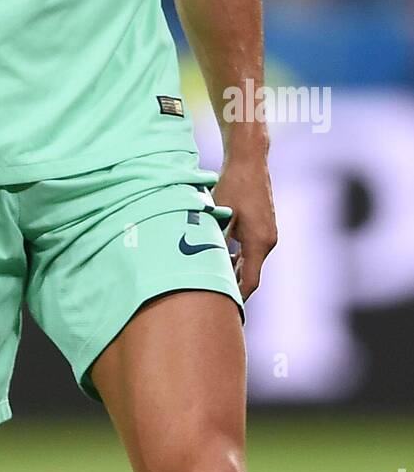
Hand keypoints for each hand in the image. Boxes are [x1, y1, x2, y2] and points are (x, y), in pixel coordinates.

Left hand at [213, 156, 276, 299]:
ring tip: (212, 277)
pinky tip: (221, 255)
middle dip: (233, 285)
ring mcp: (268, 232)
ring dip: (233, 269)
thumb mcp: (219, 214)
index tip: (225, 311)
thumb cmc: (232, 183)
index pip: (250, 281)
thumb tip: (203, 262)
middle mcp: (268, 240)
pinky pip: (252, 249)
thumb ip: (215, 240)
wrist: (249, 160)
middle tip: (213, 299)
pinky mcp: (264, 225)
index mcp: (259, 242)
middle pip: (251, 273)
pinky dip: (238, 256)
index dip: (237, 298)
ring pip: (250, 261)